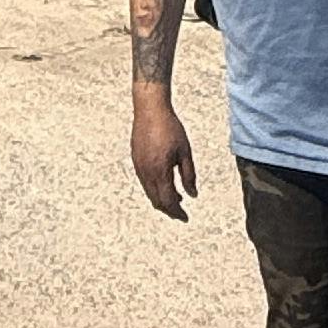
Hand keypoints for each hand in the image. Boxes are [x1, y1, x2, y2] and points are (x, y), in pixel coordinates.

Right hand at [130, 91, 197, 220]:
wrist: (150, 109)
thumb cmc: (170, 128)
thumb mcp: (185, 152)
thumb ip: (189, 175)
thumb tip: (192, 194)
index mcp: (160, 171)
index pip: (168, 201)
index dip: (177, 212)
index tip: (185, 217)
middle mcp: (146, 172)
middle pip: (156, 201)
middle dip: (169, 210)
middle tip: (181, 214)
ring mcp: (139, 166)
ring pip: (149, 193)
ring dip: (161, 200)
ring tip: (176, 200)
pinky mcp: (136, 160)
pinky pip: (144, 182)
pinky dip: (154, 189)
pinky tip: (164, 184)